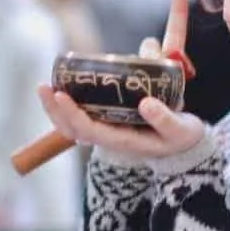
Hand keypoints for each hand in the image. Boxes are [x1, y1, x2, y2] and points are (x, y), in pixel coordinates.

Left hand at [37, 0, 206, 158]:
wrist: (185, 145)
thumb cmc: (182, 137)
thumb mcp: (180, 130)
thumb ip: (165, 118)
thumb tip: (145, 103)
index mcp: (123, 142)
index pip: (90, 130)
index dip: (72, 114)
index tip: (61, 95)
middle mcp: (110, 138)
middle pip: (72, 128)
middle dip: (55, 109)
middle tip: (44, 86)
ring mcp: (106, 130)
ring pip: (72, 124)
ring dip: (55, 108)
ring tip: (45, 85)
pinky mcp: (108, 121)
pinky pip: (81, 114)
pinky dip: (68, 103)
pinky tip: (62, 85)